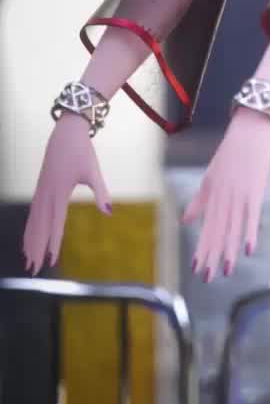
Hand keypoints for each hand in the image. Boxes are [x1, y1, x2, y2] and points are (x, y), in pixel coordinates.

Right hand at [22, 113, 111, 273]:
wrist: (66, 132)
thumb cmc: (82, 151)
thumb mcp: (94, 172)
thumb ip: (101, 193)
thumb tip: (109, 212)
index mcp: (59, 193)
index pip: (56, 225)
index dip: (53, 244)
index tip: (50, 261)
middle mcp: (46, 194)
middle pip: (39, 227)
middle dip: (36, 249)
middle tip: (33, 270)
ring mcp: (41, 192)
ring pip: (33, 222)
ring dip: (29, 242)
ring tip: (27, 261)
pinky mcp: (40, 189)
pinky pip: (32, 214)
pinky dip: (29, 228)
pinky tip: (28, 239)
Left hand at [182, 106, 269, 279]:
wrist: (249, 129)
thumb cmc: (231, 153)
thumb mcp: (210, 177)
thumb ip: (198, 201)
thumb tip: (184, 221)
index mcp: (212, 195)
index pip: (205, 228)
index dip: (201, 249)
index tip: (196, 267)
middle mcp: (223, 198)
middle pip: (216, 232)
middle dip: (211, 256)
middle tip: (207, 277)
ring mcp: (239, 195)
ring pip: (231, 228)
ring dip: (228, 251)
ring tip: (224, 271)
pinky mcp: (255, 191)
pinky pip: (251, 217)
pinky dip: (249, 233)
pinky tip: (247, 250)